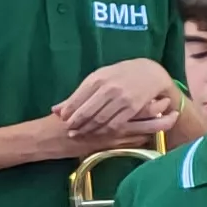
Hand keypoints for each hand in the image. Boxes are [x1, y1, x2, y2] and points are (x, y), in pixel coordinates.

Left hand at [52, 60, 178, 141]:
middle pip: (86, 112)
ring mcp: (122, 98)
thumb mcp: (98, 79)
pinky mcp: (133, 107)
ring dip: (87, 130)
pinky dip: (103, 131)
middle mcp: (108, 88)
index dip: (68, 113)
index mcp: (97, 79)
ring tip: (79, 135)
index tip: (62, 120)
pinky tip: (97, 134)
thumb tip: (55, 110)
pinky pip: (115, 124)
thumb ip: (78, 95)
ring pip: (99, 120)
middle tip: (69, 132)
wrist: (151, 72)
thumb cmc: (119, 75)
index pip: (76, 100)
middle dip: (75, 124)